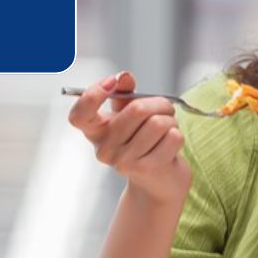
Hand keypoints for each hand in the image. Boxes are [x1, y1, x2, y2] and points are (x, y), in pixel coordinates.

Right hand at [67, 70, 191, 204]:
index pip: (79, 116)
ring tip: (168, 128)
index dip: (92, 95)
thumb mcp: (129, 114)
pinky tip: (170, 144)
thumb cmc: (142, 140)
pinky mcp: (146, 169)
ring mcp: (124, 162)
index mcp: (96, 132)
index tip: (111, 82)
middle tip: (165, 108)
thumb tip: (123, 77)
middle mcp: (104, 149)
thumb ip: (124, 93)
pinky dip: (178, 135)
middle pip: (137, 110)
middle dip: (159, 103)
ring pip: (158, 123)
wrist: (158, 180)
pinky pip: (172, 137)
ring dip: (171, 120)